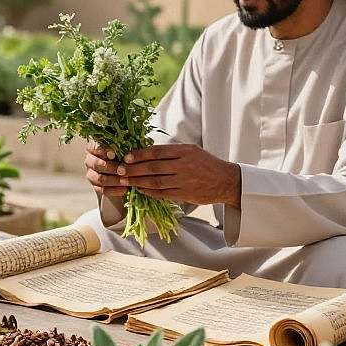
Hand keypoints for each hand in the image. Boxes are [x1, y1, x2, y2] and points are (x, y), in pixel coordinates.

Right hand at [84, 142, 126, 196]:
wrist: (125, 173)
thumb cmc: (125, 157)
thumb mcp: (124, 151)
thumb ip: (121, 150)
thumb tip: (126, 152)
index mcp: (94, 148)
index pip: (93, 147)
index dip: (102, 150)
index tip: (113, 154)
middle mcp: (90, 160)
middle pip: (96, 164)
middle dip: (111, 167)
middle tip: (123, 170)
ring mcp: (91, 174)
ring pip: (100, 178)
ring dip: (114, 180)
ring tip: (126, 181)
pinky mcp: (96, 187)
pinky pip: (103, 190)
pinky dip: (115, 190)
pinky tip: (124, 189)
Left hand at [116, 143, 240, 206]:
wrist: (225, 181)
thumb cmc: (206, 164)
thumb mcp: (191, 151)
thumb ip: (172, 152)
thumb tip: (147, 152)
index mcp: (184, 151)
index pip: (156, 152)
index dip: (139, 155)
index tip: (126, 157)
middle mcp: (183, 165)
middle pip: (152, 167)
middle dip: (133, 169)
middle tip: (120, 171)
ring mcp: (184, 180)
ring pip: (155, 181)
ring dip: (138, 182)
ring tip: (126, 182)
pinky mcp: (184, 194)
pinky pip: (162, 193)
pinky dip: (149, 192)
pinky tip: (140, 190)